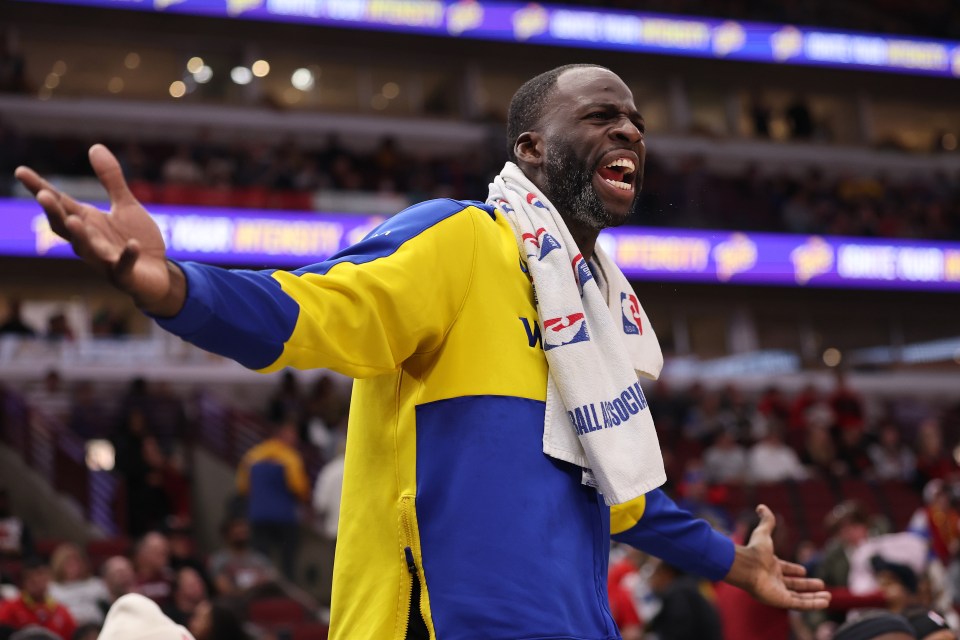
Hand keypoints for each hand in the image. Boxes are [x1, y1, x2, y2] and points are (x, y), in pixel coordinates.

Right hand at [14, 144, 185, 315]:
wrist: (158, 274)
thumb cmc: (136, 238)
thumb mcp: (125, 205)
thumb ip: (111, 180)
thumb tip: (94, 146)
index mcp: (87, 221)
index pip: (60, 203)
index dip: (40, 188)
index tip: (21, 170)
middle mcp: (89, 241)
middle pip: (65, 226)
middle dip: (54, 212)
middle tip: (43, 195)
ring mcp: (105, 260)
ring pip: (87, 249)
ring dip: (81, 236)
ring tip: (75, 220)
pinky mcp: (125, 275)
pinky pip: (123, 266)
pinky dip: (127, 256)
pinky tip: (133, 245)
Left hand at [725, 505, 830, 609]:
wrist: (747, 565)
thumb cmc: (754, 550)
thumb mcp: (763, 532)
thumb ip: (766, 520)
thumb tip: (761, 506)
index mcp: (770, 566)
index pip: (784, 570)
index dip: (794, 570)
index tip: (804, 571)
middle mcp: (773, 580)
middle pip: (793, 585)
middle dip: (807, 586)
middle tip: (821, 584)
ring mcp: (777, 592)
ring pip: (799, 597)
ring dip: (814, 598)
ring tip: (828, 597)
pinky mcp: (781, 601)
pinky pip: (800, 605)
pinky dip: (813, 604)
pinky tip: (826, 602)